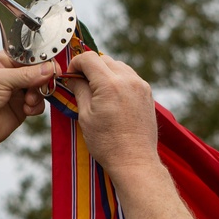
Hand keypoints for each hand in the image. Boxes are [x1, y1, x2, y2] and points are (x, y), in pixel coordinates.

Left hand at [0, 52, 53, 150]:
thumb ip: (25, 74)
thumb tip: (49, 68)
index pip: (26, 57)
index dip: (40, 61)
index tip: (53, 67)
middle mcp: (8, 76)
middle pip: (36, 72)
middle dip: (41, 80)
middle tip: (42, 85)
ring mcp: (14, 93)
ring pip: (39, 88)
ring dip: (38, 94)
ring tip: (28, 101)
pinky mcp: (19, 108)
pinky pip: (37, 104)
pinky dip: (36, 106)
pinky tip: (26, 110)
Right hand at [63, 53, 158, 173]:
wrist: (134, 160)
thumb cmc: (107, 143)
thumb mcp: (86, 116)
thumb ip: (80, 91)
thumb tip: (73, 78)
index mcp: (109, 84)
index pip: (89, 58)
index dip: (75, 63)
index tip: (71, 75)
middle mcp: (128, 80)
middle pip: (104, 60)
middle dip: (90, 68)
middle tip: (81, 84)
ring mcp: (141, 86)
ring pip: (118, 66)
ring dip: (105, 72)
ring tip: (97, 91)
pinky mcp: (147, 93)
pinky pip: (130, 77)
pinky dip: (118, 80)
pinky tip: (112, 97)